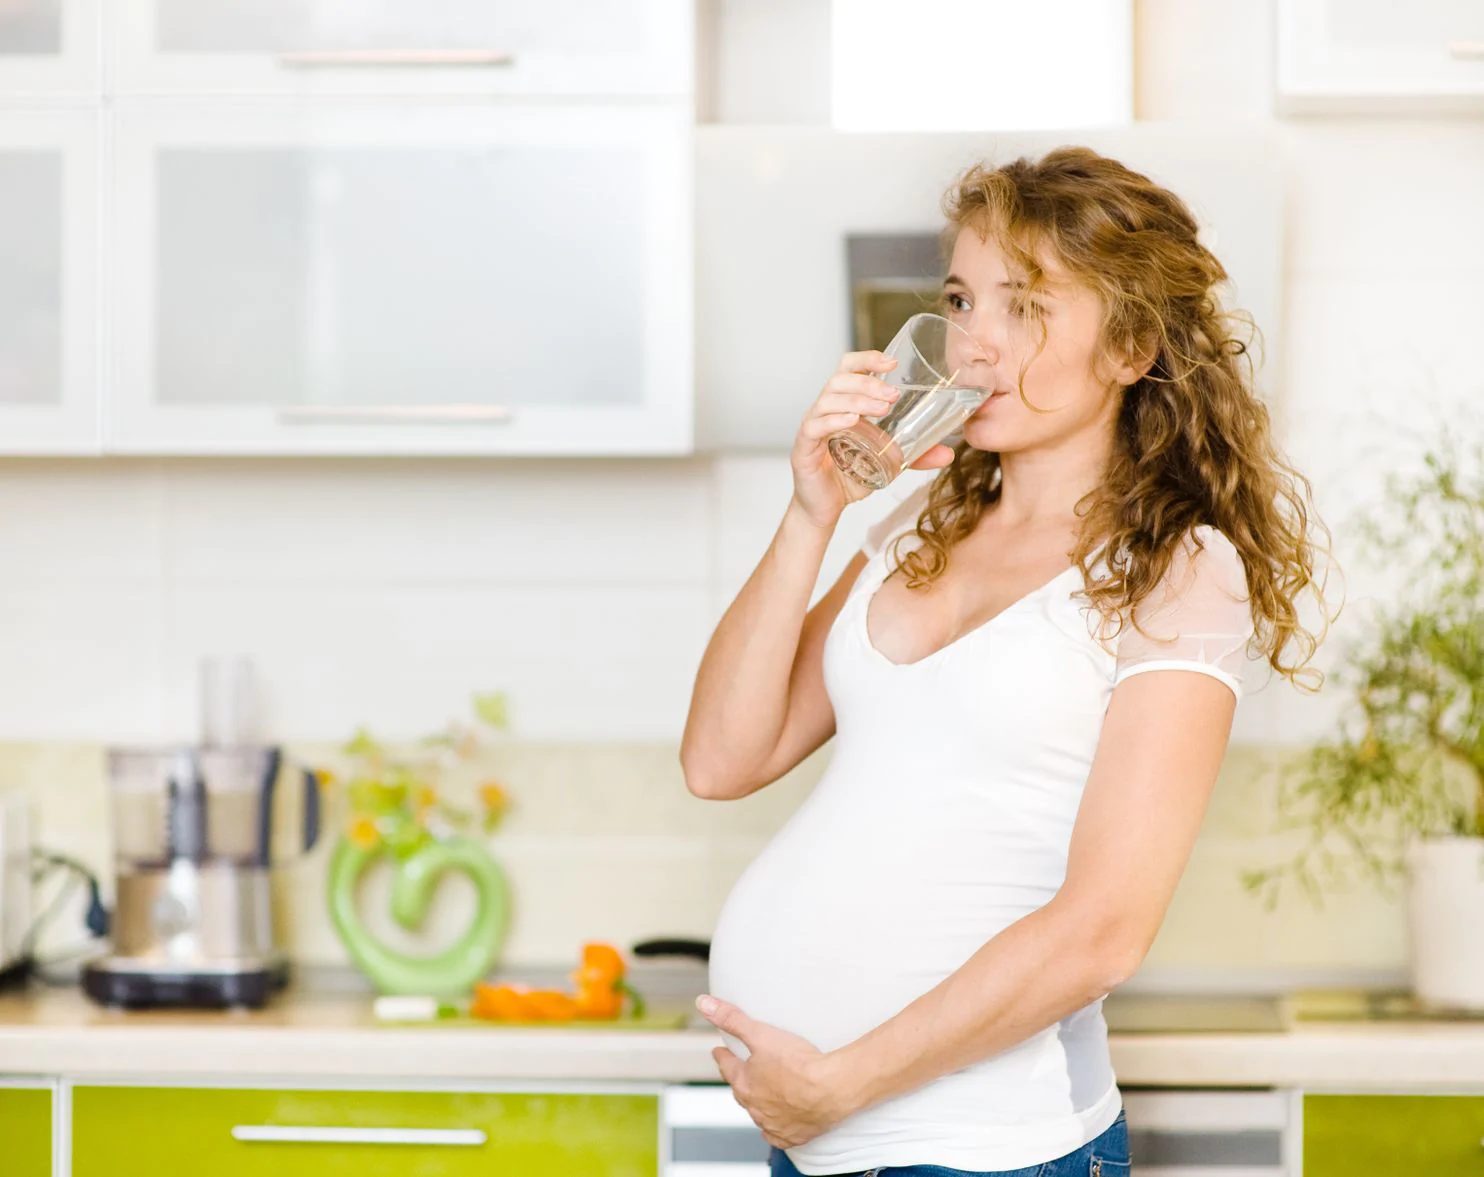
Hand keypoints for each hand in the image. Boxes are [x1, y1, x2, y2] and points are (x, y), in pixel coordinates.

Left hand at [695, 994, 857, 1148]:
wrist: (832, 1090)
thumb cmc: (798, 1063)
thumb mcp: (761, 1034)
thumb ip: (732, 1019)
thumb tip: (703, 1004)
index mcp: (745, 1083)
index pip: (727, 1066)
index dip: (722, 1056)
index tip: (719, 1051)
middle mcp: (755, 1107)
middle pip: (741, 1091)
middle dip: (738, 1079)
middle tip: (739, 1070)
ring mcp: (773, 1123)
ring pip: (758, 1113)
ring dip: (757, 1103)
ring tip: (760, 1094)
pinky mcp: (793, 1135)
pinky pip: (777, 1134)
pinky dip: (775, 1128)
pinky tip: (776, 1124)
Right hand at [790, 352, 954, 529]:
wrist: (824, 508)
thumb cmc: (849, 477)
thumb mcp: (889, 462)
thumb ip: (915, 456)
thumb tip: (948, 454)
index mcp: (843, 404)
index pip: (849, 369)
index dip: (867, 359)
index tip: (892, 363)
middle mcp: (825, 410)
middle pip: (839, 378)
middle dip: (868, 382)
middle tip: (893, 395)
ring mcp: (812, 427)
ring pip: (828, 399)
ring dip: (856, 399)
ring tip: (881, 409)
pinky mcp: (803, 448)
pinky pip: (815, 426)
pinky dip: (834, 420)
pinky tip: (852, 421)